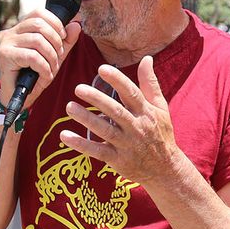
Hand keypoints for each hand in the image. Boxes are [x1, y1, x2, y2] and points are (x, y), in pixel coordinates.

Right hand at [0, 11, 81, 107]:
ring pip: (37, 40)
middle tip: (59, 57)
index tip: (63, 37)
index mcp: (22, 29)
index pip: (39, 12)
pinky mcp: (5, 56)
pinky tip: (45, 76)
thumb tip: (76, 25)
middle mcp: (12, 33)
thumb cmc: (35, 75)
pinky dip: (44, 67)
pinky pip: (32, 56)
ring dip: (51, 57)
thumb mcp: (55, 56)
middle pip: (39, 24)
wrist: (20, 98)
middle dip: (56, 41)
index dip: (55, 22)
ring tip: (52, 69)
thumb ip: (66, 41)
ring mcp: (7, 43)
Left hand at [61, 56, 183, 188]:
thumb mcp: (160, 108)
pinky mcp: (118, 160)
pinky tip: (65, 136)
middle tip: (78, 88)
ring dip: (87, 119)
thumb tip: (146, 59)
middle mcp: (136, 127)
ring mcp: (126, 145)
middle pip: (115, 111)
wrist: (165, 169)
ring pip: (105, 131)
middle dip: (97, 99)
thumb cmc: (161, 134)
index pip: (131, 93)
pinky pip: (97, 151)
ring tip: (70, 107)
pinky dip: (81, 144)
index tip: (102, 69)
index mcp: (146, 112)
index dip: (117, 81)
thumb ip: (150, 83)